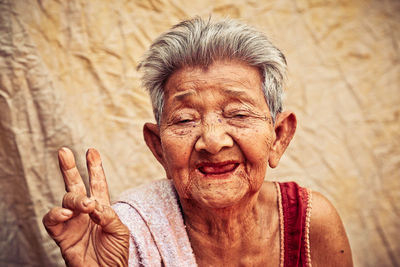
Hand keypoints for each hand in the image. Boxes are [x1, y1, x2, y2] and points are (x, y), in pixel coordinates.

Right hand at [43, 148, 128, 266]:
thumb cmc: (115, 254)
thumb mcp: (120, 231)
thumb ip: (109, 215)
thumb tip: (93, 204)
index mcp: (101, 208)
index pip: (97, 184)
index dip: (94, 168)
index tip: (92, 151)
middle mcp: (84, 212)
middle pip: (75, 185)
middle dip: (69, 168)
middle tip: (64, 151)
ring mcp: (72, 222)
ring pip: (66, 199)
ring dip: (75, 199)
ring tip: (86, 205)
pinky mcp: (61, 235)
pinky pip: (51, 220)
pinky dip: (58, 214)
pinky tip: (68, 214)